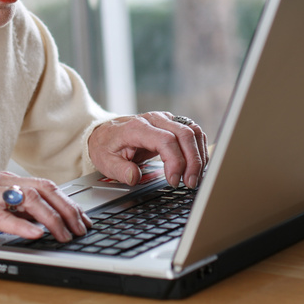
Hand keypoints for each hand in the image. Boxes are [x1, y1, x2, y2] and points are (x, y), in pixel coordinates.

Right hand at [0, 172, 91, 241]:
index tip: (82, 218)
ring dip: (50, 218)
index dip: (68, 202)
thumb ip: (14, 206)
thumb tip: (42, 218)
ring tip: (64, 234)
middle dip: (67, 209)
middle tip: (81, 228)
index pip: (46, 186)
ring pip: (26, 201)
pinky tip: (35, 234)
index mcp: (6, 180)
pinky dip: (20, 226)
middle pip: (43, 190)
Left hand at [88, 112, 207, 188]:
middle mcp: (154, 119)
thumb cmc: (106, 146)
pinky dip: (199, 149)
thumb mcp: (105, 161)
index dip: (175, 161)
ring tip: (194, 177)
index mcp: (137, 127)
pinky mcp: (172, 124)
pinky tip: (197, 166)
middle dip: (193, 161)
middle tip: (190, 183)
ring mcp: (165, 119)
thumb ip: (119, 170)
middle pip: (185, 134)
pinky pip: (193, 133)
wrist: (105, 131)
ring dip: (199, 155)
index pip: (166, 140)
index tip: (174, 180)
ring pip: (193, 131)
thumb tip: (134, 177)